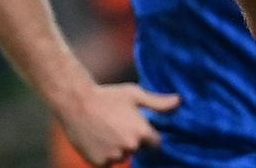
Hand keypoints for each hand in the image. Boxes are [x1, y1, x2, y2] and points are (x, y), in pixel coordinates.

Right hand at [57, 83, 179, 166]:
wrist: (76, 104)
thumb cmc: (108, 96)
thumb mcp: (135, 94)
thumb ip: (158, 102)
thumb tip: (179, 102)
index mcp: (141, 132)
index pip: (155, 143)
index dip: (149, 135)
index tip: (139, 126)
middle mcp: (129, 147)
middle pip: (138, 149)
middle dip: (133, 140)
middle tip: (119, 124)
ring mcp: (113, 156)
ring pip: (122, 156)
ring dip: (118, 148)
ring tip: (107, 130)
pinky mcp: (98, 163)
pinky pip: (107, 161)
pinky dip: (105, 154)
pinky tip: (99, 138)